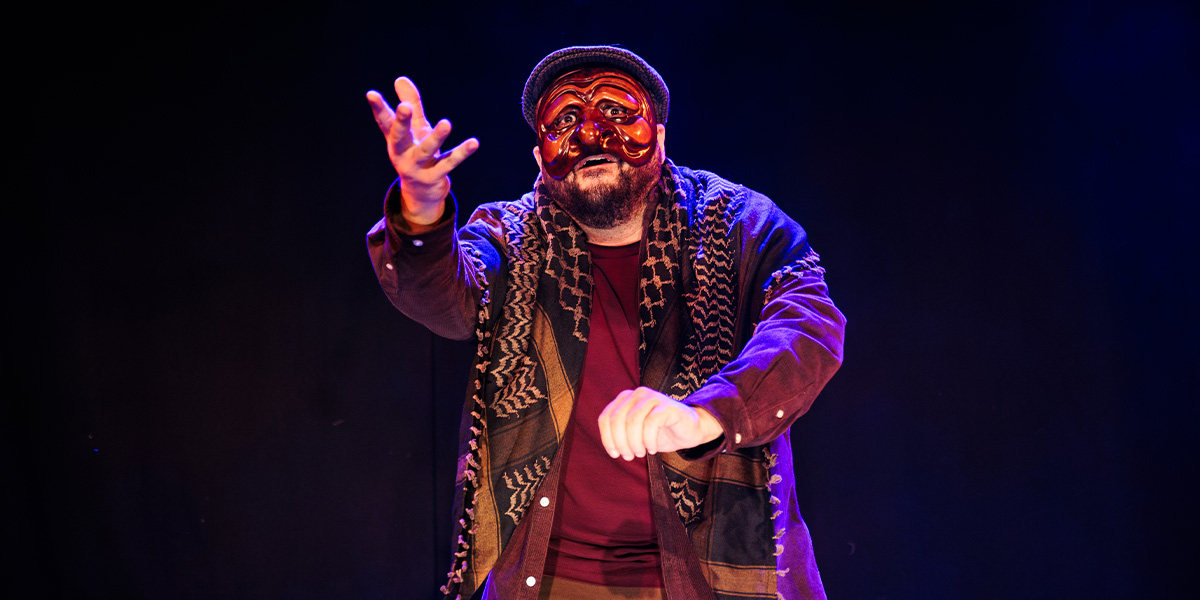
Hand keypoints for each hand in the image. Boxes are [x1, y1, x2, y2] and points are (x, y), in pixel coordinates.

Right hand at [366, 77, 478, 224]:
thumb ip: (411, 105)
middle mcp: (402, 153)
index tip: (371, 94)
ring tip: (446, 123)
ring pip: (425, 150)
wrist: (420, 194)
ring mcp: (417, 167)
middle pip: (399, 136)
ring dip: (436, 137)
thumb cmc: (416, 153)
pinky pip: (448, 163)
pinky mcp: (434, 177)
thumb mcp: (414, 129)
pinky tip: (474, 143)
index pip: (384, 121)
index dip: (378, 108)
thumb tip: (400, 78)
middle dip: (401, 122)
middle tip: (404, 106)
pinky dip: (461, 153)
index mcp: (395, 140)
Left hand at [597, 387, 723, 460]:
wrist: (691, 429)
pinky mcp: (667, 407)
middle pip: (616, 420)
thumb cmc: (660, 432)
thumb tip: (611, 447)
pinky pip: (650, 425)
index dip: (607, 439)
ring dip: (634, 443)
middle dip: (620, 443)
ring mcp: (653, 398)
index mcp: (626, 398)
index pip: (605, 418)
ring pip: (632, 422)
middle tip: (629, 456)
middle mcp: (637, 393)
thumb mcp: (635, 432)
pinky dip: (649, 441)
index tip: (615, 454)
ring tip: (641, 453)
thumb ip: (620, 433)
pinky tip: (653, 449)